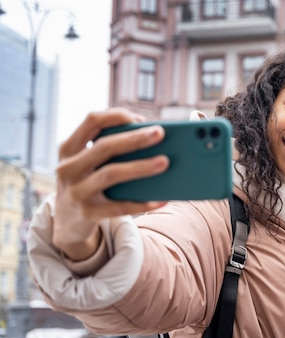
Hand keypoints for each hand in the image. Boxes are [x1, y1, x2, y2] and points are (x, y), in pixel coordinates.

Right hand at [52, 108, 168, 259]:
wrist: (67, 222)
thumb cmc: (88, 182)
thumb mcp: (87, 162)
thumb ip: (109, 148)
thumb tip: (150, 138)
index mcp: (69, 148)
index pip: (91, 121)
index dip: (116, 116)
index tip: (140, 119)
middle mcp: (68, 168)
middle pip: (104, 147)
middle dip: (134, 138)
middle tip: (160, 133)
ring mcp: (77, 191)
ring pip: (111, 174)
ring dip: (140, 166)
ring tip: (164, 162)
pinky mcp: (88, 213)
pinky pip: (120, 207)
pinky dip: (142, 203)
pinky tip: (162, 200)